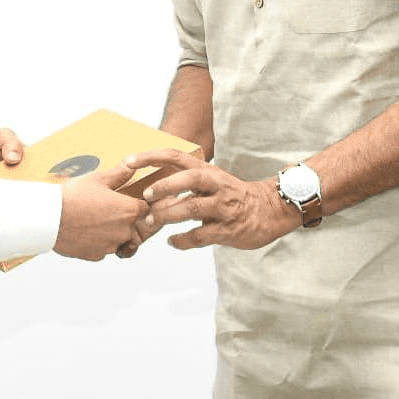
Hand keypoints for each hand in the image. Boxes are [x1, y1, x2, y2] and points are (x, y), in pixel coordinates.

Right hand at [55, 163, 147, 260]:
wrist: (49, 218)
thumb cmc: (73, 196)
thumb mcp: (99, 179)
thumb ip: (120, 174)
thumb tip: (132, 168)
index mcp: (128, 210)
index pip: (145, 208)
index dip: (136, 203)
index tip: (126, 200)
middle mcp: (124, 231)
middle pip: (132, 225)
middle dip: (121, 217)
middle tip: (103, 208)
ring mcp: (110, 246)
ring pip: (117, 238)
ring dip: (109, 230)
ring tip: (91, 218)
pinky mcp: (96, 255)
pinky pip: (102, 248)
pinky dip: (96, 241)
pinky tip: (84, 230)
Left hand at [126, 148, 302, 250]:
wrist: (270, 210)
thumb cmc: (233, 195)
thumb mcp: (213, 180)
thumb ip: (186, 181)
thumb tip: (151, 186)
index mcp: (208, 171)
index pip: (177, 156)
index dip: (152, 156)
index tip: (129, 161)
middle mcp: (216, 185)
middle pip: (189, 179)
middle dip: (165, 186)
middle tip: (146, 195)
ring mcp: (223, 207)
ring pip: (192, 208)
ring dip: (168, 216)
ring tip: (152, 222)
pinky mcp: (228, 229)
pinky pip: (201, 235)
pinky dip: (183, 240)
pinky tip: (173, 242)